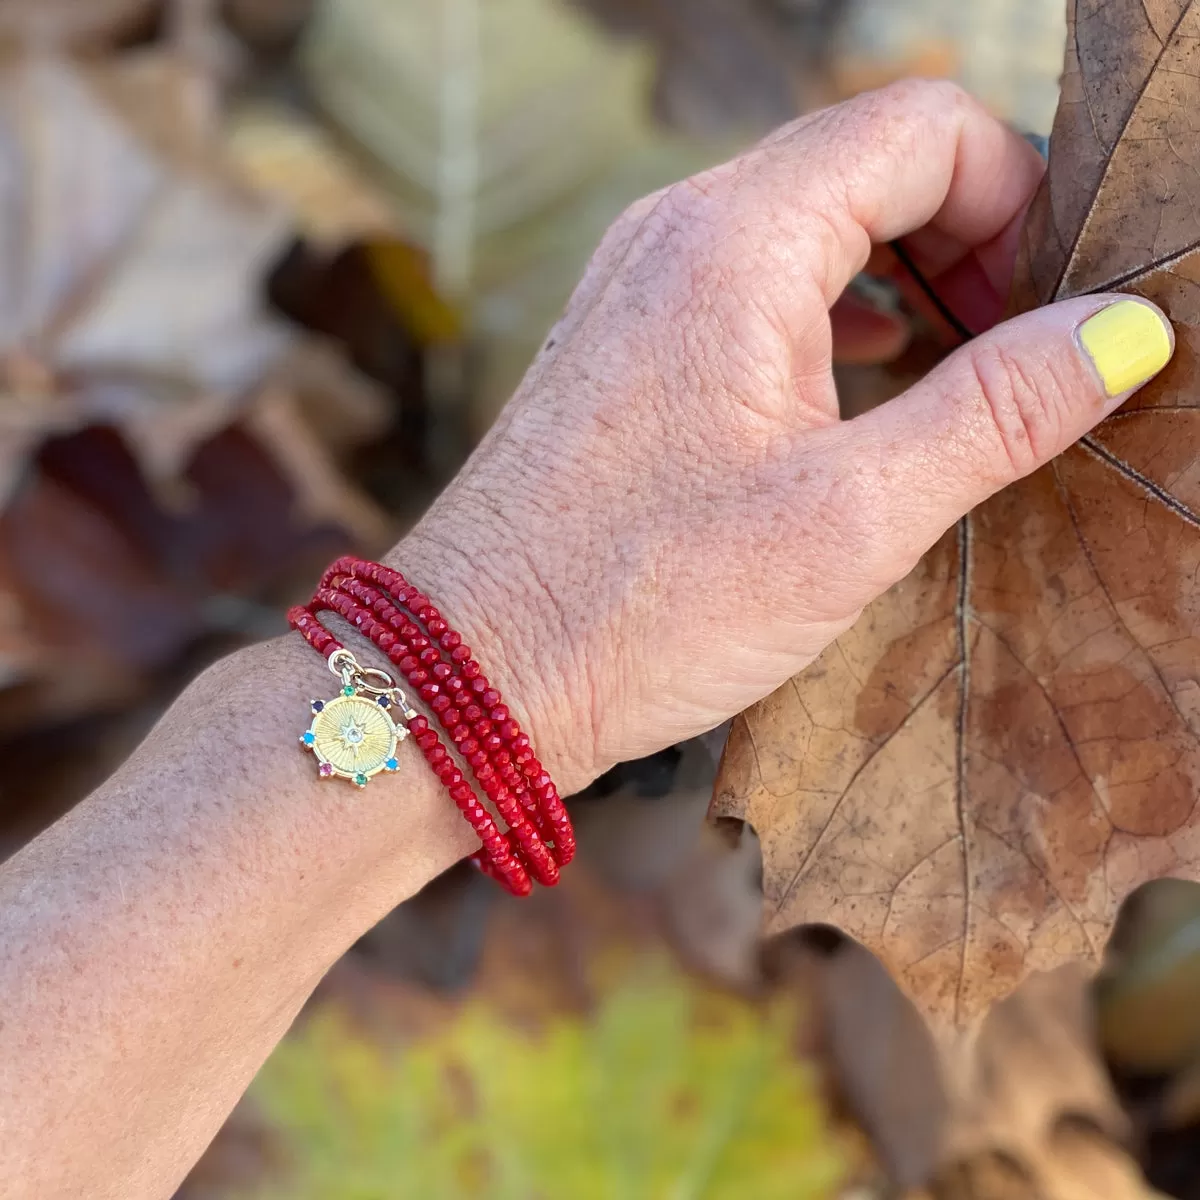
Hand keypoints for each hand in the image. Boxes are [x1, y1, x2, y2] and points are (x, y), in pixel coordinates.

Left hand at [394, 80, 1173, 796]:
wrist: (475, 668)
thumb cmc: (641, 604)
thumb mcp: (849, 517)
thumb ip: (993, 410)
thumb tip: (1119, 330)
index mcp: (735, 242)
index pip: (921, 129)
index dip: (1017, 196)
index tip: (1052, 305)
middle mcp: (673, 234)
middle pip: (864, 165)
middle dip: (967, 238)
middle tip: (1018, 348)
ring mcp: (635, 287)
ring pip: (806, 227)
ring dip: (900, 281)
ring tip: (956, 376)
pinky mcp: (620, 348)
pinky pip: (749, 289)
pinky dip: (829, 318)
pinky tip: (859, 389)